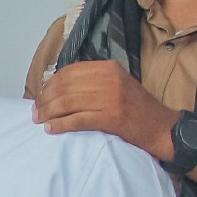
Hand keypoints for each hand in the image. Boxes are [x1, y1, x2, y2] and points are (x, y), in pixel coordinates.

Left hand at [33, 61, 177, 159]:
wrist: (161, 126)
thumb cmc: (135, 108)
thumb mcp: (116, 84)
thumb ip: (91, 82)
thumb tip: (56, 88)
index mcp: (108, 68)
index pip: (69, 72)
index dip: (49, 85)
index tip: (40, 97)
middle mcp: (109, 79)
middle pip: (65, 87)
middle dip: (45, 100)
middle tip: (36, 112)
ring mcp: (111, 98)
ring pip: (68, 102)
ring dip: (49, 113)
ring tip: (40, 121)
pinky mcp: (112, 117)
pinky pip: (77, 120)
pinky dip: (61, 125)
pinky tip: (51, 129)